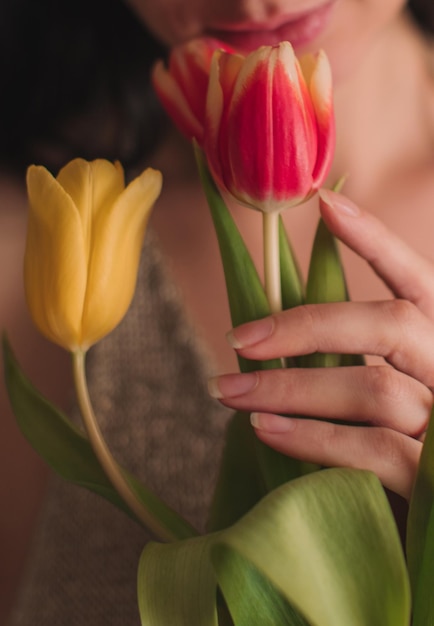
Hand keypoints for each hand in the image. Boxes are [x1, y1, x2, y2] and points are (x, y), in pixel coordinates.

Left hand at [208, 190, 433, 499]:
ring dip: (291, 386)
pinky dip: (312, 438)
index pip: (418, 279)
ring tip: (229, 390)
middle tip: (239, 338)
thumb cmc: (411, 454)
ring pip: (370, 387)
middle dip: (305, 325)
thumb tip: (281, 336)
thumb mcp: (398, 395)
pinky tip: (265, 430)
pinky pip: (371, 449)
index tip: (327, 204)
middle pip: (385, 325)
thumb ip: (365, 363)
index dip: (377, 240)